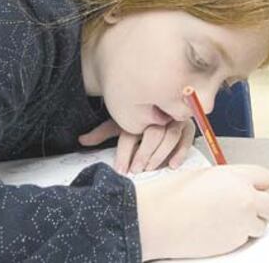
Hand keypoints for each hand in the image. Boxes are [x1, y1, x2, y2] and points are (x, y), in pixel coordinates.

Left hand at [78, 118, 195, 173]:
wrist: (157, 99)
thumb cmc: (136, 118)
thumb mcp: (118, 123)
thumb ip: (102, 133)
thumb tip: (81, 140)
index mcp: (138, 113)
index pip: (131, 133)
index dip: (125, 153)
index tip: (121, 170)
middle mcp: (158, 114)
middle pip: (153, 134)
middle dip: (144, 154)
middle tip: (137, 171)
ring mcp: (174, 119)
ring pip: (170, 136)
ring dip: (160, 154)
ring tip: (151, 169)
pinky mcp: (188, 126)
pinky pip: (186, 138)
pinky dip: (180, 152)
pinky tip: (172, 165)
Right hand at [136, 165, 268, 260]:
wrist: (159, 219)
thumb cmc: (172, 195)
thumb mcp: (204, 174)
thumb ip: (228, 178)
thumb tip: (237, 185)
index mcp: (236, 176)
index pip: (266, 177)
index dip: (258, 184)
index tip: (253, 189)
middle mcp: (245, 198)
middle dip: (260, 206)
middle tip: (245, 208)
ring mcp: (242, 222)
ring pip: (261, 225)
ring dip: (250, 223)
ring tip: (227, 221)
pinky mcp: (235, 242)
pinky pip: (245, 239)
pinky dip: (236, 236)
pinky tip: (217, 230)